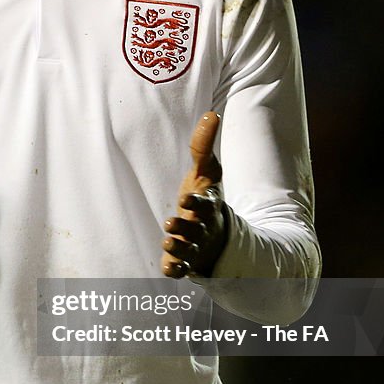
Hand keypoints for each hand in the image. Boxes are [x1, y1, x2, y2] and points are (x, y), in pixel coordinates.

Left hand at [161, 111, 225, 278]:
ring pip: (189, 250)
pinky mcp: (186, 261)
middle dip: (185, 228)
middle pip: (196, 228)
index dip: (197, 201)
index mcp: (208, 205)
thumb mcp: (206, 171)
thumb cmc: (205, 198)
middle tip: (170, 225)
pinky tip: (168, 269)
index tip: (186, 199)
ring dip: (179, 248)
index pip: (205, 203)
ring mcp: (196, 246)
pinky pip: (183, 268)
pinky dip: (177, 270)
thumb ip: (204, 145)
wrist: (216, 234)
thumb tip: (213, 113)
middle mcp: (203, 227)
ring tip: (167, 242)